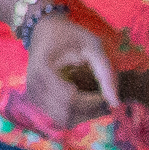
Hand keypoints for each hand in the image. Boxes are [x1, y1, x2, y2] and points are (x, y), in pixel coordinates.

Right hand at [20, 0, 124, 124]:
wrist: (44, 29)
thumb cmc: (71, 35)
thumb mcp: (93, 46)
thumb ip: (106, 74)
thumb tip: (116, 103)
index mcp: (44, 71)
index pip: (70, 100)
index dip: (92, 102)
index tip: (106, 93)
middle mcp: (34, 87)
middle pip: (65, 114)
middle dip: (89, 111)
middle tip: (103, 97)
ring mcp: (33, 96)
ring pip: (62, 119)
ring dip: (82, 114)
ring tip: (93, 98)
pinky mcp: (36, 100)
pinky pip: (57, 116)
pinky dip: (74, 113)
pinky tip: (82, 98)